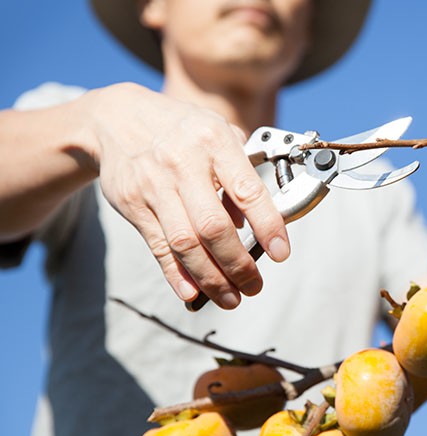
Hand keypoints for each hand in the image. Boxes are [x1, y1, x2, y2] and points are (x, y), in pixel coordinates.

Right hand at [86, 83, 287, 308]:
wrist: (117, 118)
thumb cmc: (182, 129)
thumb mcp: (218, 135)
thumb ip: (239, 177)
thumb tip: (253, 225)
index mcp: (215, 142)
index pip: (247, 192)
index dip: (268, 226)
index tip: (281, 254)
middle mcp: (183, 163)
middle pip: (214, 227)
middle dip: (239, 265)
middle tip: (255, 286)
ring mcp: (154, 185)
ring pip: (185, 244)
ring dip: (211, 278)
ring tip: (231, 298)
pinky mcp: (133, 204)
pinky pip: (158, 247)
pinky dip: (176, 275)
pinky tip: (193, 294)